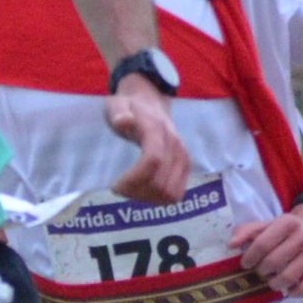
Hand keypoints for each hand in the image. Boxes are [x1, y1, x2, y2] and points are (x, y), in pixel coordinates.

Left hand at [104, 80, 190, 203]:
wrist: (152, 102)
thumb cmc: (130, 107)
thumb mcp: (118, 104)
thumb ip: (119, 112)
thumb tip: (123, 121)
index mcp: (157, 131)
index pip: (153, 161)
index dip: (134, 180)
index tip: (115, 186)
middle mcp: (175, 146)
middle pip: (161, 183)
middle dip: (137, 192)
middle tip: (120, 189)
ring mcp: (183, 157)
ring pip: (170, 192)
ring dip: (149, 198)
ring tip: (132, 190)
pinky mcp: (186, 166)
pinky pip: (178, 193)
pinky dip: (160, 199)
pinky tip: (145, 191)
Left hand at [233, 207, 302, 296]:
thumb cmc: (286, 229)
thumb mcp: (267, 224)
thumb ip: (247, 232)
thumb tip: (232, 245)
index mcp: (288, 223)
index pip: (262, 244)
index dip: (249, 257)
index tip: (246, 263)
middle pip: (274, 262)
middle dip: (261, 270)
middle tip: (259, 271)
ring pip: (288, 277)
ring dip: (274, 283)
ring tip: (271, 280)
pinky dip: (292, 292)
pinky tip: (287, 287)